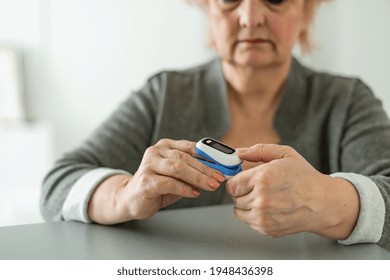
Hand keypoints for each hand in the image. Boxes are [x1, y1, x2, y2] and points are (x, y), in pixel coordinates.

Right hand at [120, 139, 224, 219]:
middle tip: (220, 178)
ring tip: (212, 186)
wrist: (131, 198)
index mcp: (166, 146)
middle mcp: (156, 151)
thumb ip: (193, 171)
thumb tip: (218, 172)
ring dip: (198, 177)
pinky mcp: (145, 181)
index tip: (224, 164)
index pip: (191, 147)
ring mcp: (149, 165)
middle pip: (185, 158)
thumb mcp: (178, 176)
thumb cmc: (158, 185)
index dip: (210, 155)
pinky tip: (194, 193)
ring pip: (178, 168)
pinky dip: (184, 188)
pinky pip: (169, 183)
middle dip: (206, 169)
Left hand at [225, 144, 358, 239]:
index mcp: (262, 178)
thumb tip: (238, 152)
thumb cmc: (305, 177)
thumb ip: (258, 150)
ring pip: (238, 211)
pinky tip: (269, 208)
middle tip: (256, 188)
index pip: (231, 185)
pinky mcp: (267, 229)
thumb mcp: (285, 154)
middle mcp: (261, 199)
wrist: (323, 203)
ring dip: (246, 204)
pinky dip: (254, 216)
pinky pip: (249, 222)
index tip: (243, 180)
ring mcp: (263, 217)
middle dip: (242, 192)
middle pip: (234, 198)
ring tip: (263, 198)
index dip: (236, 181)